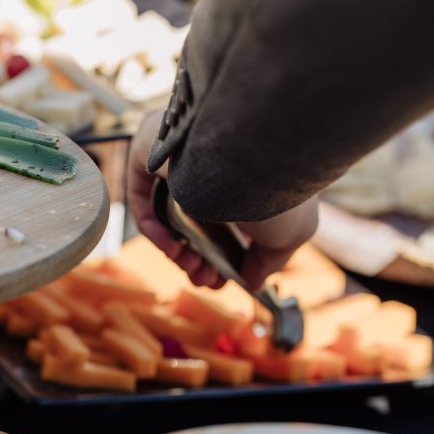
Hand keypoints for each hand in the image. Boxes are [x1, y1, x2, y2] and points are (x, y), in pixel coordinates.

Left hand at [126, 110, 318, 290]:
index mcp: (245, 177)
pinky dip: (155, 231)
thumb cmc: (278, 191)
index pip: (225, 220)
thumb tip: (252, 282)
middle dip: (199, 260)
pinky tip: (173, 249)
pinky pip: (143, 198)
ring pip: (167, 214)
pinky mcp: (148, 152)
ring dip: (178, 252)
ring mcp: (177, 157)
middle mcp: (210, 164)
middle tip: (205, 280)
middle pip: (194, 221)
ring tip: (193, 269)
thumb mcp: (290, 234)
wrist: (254, 156)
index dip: (222, 257)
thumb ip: (269, 260)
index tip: (222, 280)